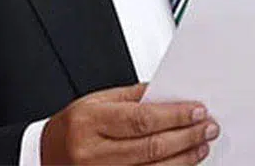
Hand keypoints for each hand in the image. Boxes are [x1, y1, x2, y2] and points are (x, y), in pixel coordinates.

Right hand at [40, 83, 218, 164]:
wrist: (46, 156)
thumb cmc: (72, 128)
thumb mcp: (95, 102)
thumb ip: (132, 98)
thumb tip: (169, 95)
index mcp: (90, 122)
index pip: (141, 119)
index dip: (175, 115)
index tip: (198, 110)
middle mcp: (93, 152)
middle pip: (151, 146)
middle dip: (186, 136)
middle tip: (208, 128)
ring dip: (184, 159)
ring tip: (201, 146)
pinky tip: (182, 164)